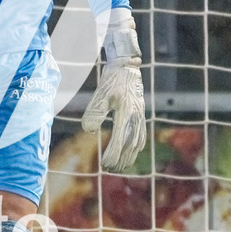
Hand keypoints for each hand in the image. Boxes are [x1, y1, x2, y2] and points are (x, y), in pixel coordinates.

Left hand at [81, 10, 145, 171]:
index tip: (105, 164)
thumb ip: (95, 112)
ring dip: (130, 155)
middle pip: (131, 144)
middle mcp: (136, 116)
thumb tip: (89, 130)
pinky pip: (141, 133)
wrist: (127, 63)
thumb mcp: (101, 93)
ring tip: (121, 165)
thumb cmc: (113, 78)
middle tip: (110, 169)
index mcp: (126, 113)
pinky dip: (137, 144)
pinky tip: (134, 150)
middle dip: (121, 159)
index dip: (113, 154)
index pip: (120, 140)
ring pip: (138, 141)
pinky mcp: (140, 111)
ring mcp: (140, 114)